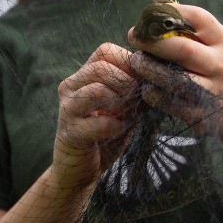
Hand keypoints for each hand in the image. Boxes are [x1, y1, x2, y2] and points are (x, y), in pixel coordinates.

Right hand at [52, 43, 141, 188]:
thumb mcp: (123, 105)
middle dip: (127, 84)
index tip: (141, 82)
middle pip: (100, 67)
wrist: (82, 171)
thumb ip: (132, 87)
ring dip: (121, 104)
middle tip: (138, 103)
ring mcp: (67, 109)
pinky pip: (99, 122)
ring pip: (97, 89)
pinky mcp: (69, 133)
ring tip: (128, 117)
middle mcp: (70, 87)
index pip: (105, 51)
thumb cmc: (106, 135)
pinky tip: (120, 132)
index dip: (128, 63)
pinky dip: (116, 127)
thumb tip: (155, 70)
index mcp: (82, 76)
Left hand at [126, 3, 222, 133]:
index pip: (198, 17)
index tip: (149, 13)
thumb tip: (158, 6)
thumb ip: (197, 31)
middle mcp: (220, 64)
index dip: (170, 12)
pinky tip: (147, 86)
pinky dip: (151, 92)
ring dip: (147, 68)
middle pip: (182, 48)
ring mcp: (209, 90)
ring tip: (137, 62)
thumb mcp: (222, 48)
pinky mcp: (197, 113)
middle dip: (152, 41)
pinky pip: (166, 100)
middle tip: (133, 36)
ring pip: (171, 77)